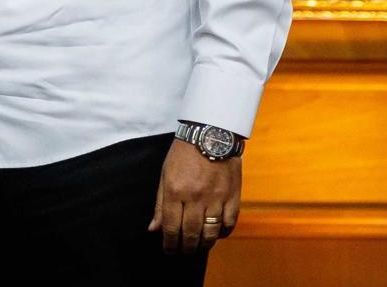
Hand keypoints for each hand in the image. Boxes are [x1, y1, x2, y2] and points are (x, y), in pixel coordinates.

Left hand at [149, 138, 240, 255]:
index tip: (169, 250)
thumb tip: (154, 229)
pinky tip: (216, 235)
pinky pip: (229, 223)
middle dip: (186, 248)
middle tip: (184, 252)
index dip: (170, 244)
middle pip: (191, 233)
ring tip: (199, 247)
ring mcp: (216, 198)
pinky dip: (223, 233)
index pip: (171, 227)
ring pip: (211, 232)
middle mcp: (196, 197)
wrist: (210, 134)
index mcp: (175, 191)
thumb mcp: (165, 175)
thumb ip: (160, 203)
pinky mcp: (233, 196)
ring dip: (204, 244)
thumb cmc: (183, 154)